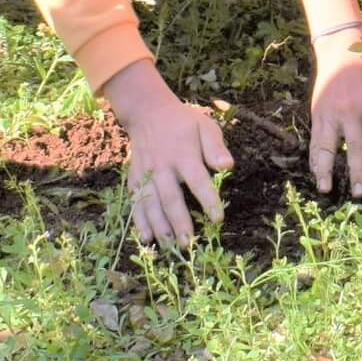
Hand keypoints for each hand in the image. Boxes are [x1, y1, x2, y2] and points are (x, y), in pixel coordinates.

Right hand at [104, 62, 232, 245]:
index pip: (198, 180)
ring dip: (159, 227)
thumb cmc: (184, 124)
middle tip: (189, 245)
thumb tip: (228, 166)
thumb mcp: (205, 126)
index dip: (208, 200)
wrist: (148, 113)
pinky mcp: (134, 179)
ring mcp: (146, 174)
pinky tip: (145, 238)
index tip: (218, 219)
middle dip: (179, 222)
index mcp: (184, 154)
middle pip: (170, 198)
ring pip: (151, 204)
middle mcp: (163, 167)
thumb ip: (215, 147)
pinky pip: (135, 202)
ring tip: (169, 247)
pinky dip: (139, 221)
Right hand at [309, 49, 361, 198]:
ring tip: (328, 190)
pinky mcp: (318, 113)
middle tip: (361, 194)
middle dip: (358, 174)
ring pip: (330, 147)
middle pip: (356, 150)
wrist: (343, 50)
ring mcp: (332, 113)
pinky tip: (316, 173)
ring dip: (328, 171)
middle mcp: (353, 112)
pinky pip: (315, 140)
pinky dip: (315, 158)